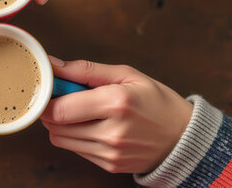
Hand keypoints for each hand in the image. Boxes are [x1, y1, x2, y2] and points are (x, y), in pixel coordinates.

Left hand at [41, 57, 192, 173]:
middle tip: (63, 98)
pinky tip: (93, 126)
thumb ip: (85, 70)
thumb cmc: (156, 102)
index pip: (60, 109)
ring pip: (60, 139)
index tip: (48, 89)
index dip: (46, 99)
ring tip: (80, 112)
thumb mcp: (127, 75)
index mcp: (117, 103)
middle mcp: (112, 131)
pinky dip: (75, 137)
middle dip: (50, 110)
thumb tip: (53, 65)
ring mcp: (111, 153)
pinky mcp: (110, 165)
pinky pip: (76, 150)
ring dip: (61, 124)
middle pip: (55, 126)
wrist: (184, 139)